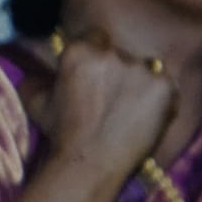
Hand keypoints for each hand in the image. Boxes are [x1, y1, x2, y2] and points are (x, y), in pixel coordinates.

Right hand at [22, 29, 177, 184]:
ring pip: (145, 68)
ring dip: (140, 83)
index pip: (96, 37)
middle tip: (113, 95)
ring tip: (131, 110)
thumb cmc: (60, 134)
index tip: (96, 73)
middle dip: (118, 70)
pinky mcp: (164, 88)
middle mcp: (111, 54)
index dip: (96, 55)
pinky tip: (147, 116)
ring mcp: (141, 70)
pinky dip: (160, 99)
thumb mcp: (35, 100)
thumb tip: (43, 70)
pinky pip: (166, 86)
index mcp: (79, 51)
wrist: (90, 165)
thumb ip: (37, 77)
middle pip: (121, 52)